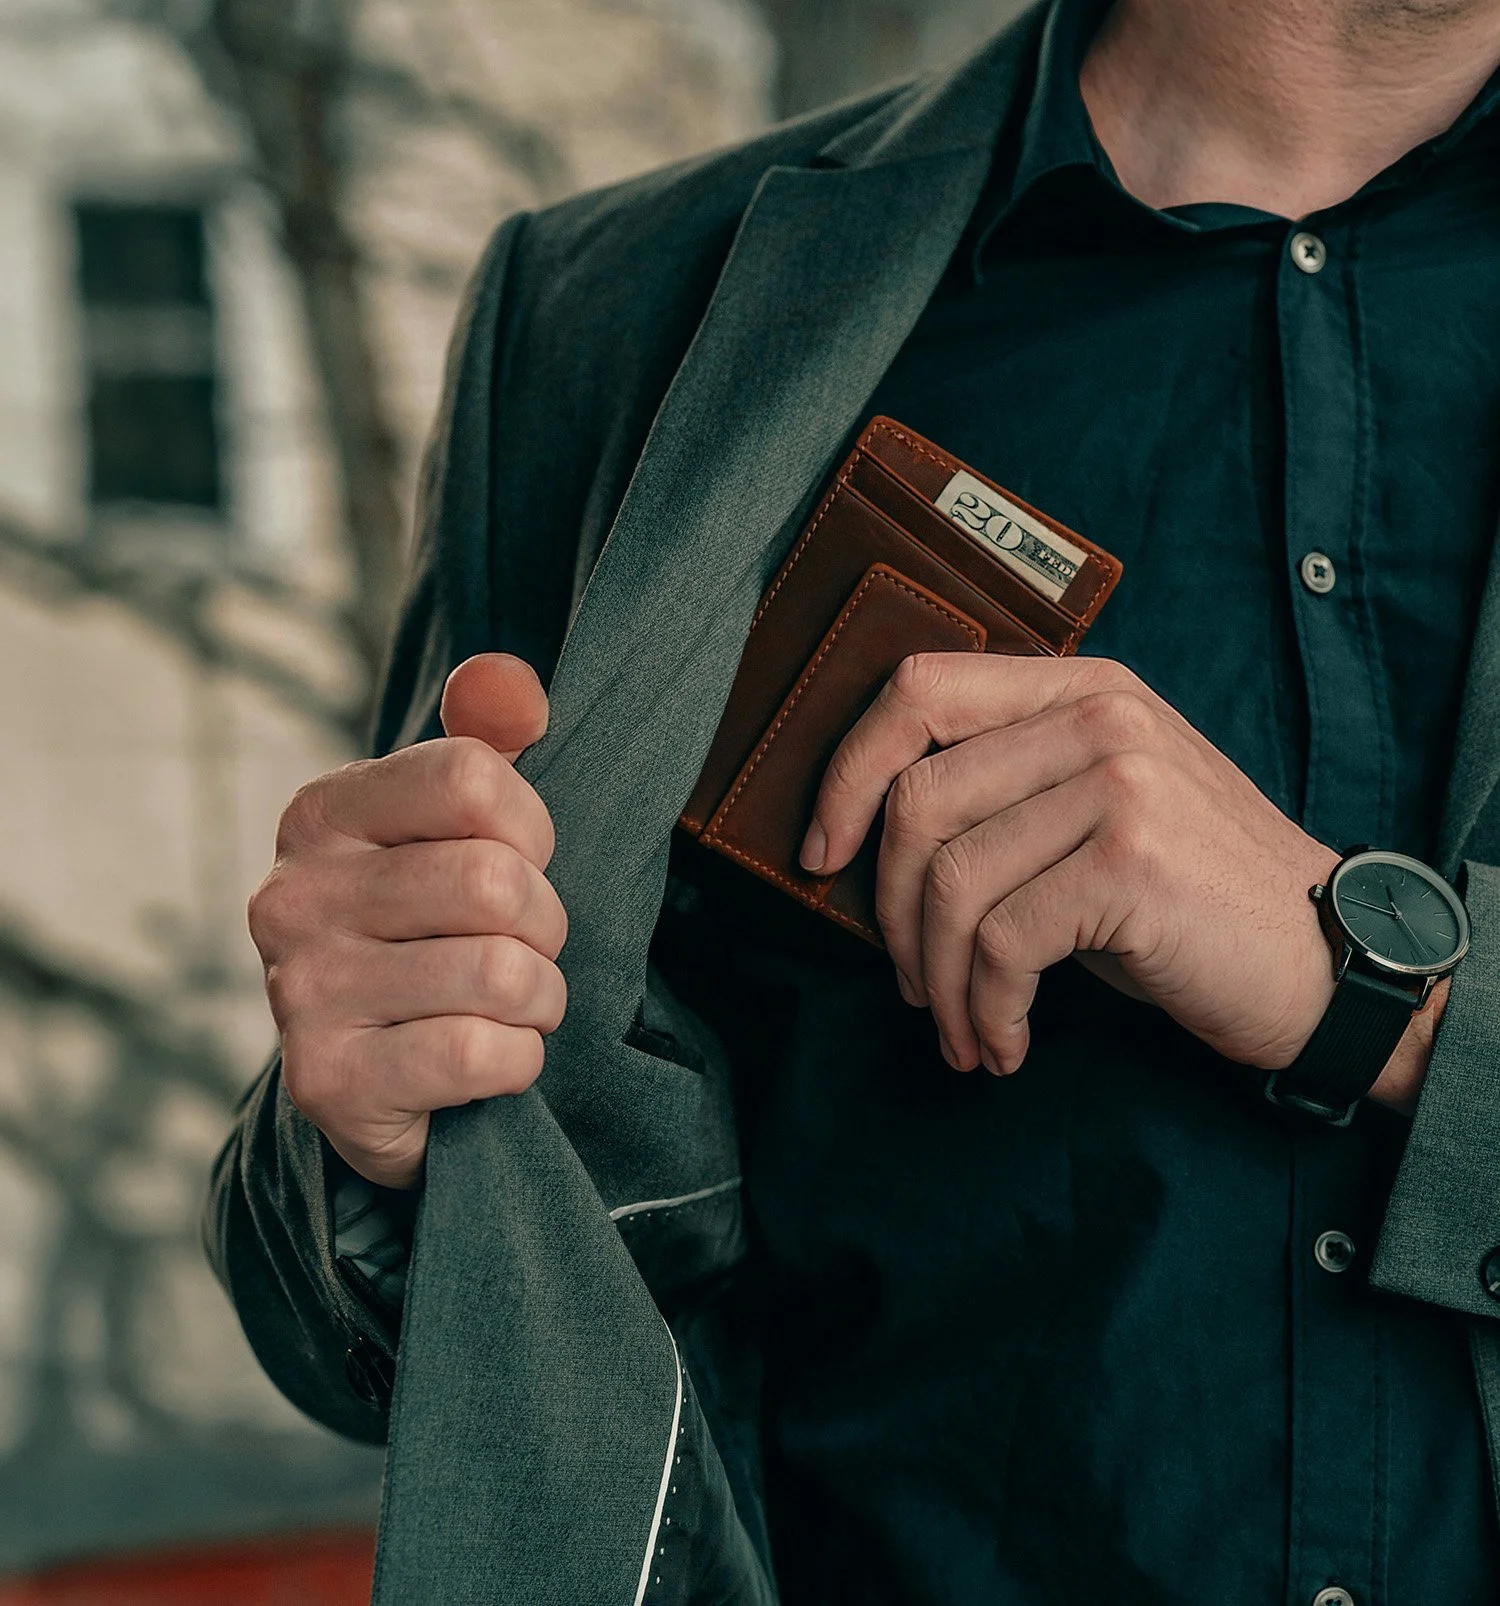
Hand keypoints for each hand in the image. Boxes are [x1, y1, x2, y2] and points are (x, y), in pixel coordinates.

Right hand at [248, 654, 566, 1187]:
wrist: (378, 1076)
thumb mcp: (448, 831)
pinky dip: (518, 1060)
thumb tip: (515, 691)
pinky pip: (485, 1055)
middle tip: (522, 947)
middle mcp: (291, 896)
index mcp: (321, 814)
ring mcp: (300, 993)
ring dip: (538, 997)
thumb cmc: (428, 933)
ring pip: (501, 973)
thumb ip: (484, 745)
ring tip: (506, 1004)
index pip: (473, 778)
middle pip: (495, 882)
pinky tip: (485, 1058)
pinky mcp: (328, 1081)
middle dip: (544, 925)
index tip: (521, 861)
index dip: (532, 828)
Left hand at [800, 653, 1340, 1077]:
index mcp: (1078, 688)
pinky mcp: (1131, 862)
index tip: (822, 853)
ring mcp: (1119, 783)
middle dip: (891, 911)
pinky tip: (1004, 1044)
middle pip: (918, 798)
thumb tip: (865, 835)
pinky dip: (985, 1011)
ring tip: (960, 1029)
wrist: (1326, 961)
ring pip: (951, 880)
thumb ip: (1003, 790)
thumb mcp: (1094, 812)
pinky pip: (1002, 943)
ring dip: (937, 979)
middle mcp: (1098, 717)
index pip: (917, 689)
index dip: (847, 771)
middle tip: (910, 981)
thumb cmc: (1187, 899)